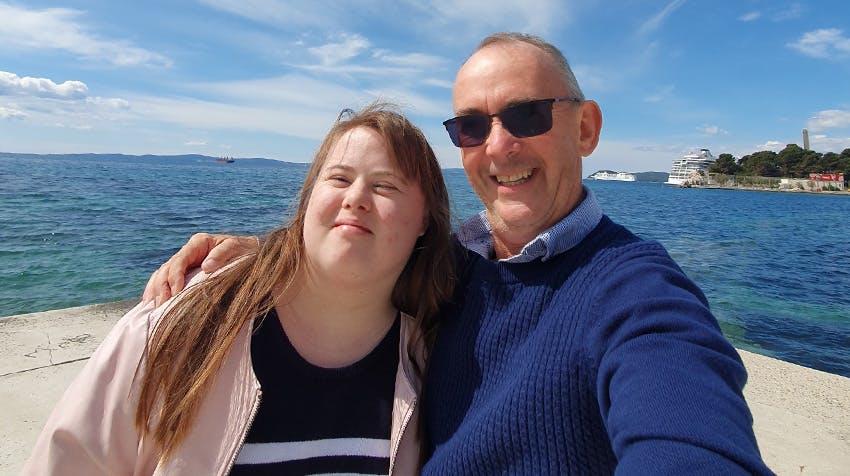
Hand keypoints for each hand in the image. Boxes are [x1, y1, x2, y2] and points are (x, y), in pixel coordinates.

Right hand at [142, 233, 259, 305]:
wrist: (251, 254)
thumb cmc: (245, 250)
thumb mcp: (238, 248)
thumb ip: (223, 253)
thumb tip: (206, 266)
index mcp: (198, 243)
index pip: (179, 261)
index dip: (175, 277)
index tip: (176, 293)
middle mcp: (188, 251)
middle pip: (166, 269)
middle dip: (162, 287)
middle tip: (161, 306)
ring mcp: (185, 262)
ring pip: (162, 274)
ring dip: (155, 290)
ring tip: (151, 307)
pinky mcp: (185, 273)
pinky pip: (165, 280)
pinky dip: (155, 290)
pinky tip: (150, 303)